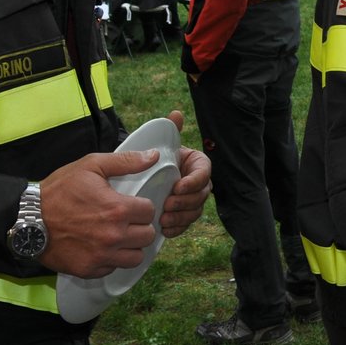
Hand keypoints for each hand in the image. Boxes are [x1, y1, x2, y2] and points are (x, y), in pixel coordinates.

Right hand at [38, 147, 167, 278]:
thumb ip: (126, 161)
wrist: (26, 218)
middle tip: (125, 221)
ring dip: (130, 247)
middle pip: (148, 236)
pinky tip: (101, 248)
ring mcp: (101, 256)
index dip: (142, 207)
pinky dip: (111, 260)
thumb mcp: (91, 166)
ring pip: (136, 257)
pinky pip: (113, 269)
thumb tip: (153, 156)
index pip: (150, 212)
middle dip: (140, 227)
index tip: (131, 205)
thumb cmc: (58, 191)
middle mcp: (113, 236)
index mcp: (118, 209)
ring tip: (118, 237)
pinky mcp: (89, 270)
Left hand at [157, 111, 211, 236]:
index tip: (177, 186)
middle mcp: (198, 183)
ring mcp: (191, 201)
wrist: (141, 175)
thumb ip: (170, 130)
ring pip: (195, 211)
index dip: (193, 182)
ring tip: (164, 219)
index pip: (204, 173)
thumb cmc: (153, 158)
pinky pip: (185, 225)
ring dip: (181, 218)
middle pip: (201, 195)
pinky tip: (165, 230)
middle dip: (186, 202)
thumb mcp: (160, 144)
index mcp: (198, 164)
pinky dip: (177, 229)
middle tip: (168, 204)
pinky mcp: (182, 216)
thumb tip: (176, 114)